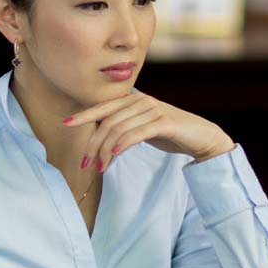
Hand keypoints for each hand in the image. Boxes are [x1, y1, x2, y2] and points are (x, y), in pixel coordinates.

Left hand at [62, 92, 235, 171]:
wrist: (201, 136)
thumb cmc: (171, 133)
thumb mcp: (144, 127)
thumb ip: (125, 127)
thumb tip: (101, 140)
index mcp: (134, 99)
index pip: (104, 107)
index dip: (84, 115)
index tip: (66, 123)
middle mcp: (142, 101)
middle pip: (108, 121)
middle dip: (94, 144)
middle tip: (86, 164)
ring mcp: (153, 110)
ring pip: (119, 129)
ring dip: (106, 151)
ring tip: (100, 168)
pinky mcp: (165, 122)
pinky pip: (137, 133)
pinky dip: (123, 144)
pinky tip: (114, 156)